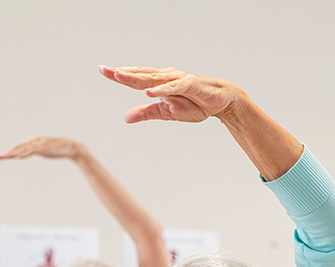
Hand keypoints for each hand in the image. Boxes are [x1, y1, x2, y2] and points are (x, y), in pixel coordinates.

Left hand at [0, 136, 86, 160]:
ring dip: (13, 152)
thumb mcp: (42, 151)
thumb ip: (33, 151)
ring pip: (23, 148)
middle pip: (18, 147)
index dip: (8, 152)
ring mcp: (40, 143)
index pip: (18, 148)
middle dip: (7, 152)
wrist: (72, 147)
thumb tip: (22, 154)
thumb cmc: (57, 149)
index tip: (0, 157)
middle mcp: (34, 140)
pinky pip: (33, 150)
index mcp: (32, 142)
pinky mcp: (45, 146)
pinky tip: (19, 156)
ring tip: (5, 156)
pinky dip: (25, 153)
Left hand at [99, 65, 239, 124]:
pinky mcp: (190, 85)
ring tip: (120, 76)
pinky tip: (149, 92)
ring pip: (154, 78)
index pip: (136, 78)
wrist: (221, 102)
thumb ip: (146, 113)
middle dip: (123, 73)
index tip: (103, 71)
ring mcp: (178, 80)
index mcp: (159, 84)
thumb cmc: (195, 104)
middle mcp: (166, 78)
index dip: (120, 75)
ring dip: (137, 77)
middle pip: (141, 75)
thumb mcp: (166, 112)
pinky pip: (173, 87)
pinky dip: (161, 89)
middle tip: (104, 70)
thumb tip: (125, 118)